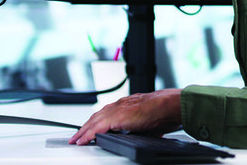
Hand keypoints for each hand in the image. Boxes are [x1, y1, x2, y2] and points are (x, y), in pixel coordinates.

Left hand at [68, 89, 182, 145]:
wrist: (170, 105)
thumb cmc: (165, 111)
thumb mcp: (150, 120)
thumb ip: (143, 126)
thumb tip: (146, 133)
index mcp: (127, 105)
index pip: (106, 113)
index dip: (96, 122)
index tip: (89, 129)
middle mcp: (119, 105)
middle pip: (96, 116)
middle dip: (85, 127)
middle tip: (76, 136)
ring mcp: (117, 110)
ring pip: (93, 121)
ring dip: (83, 131)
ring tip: (76, 140)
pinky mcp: (117, 118)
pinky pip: (97, 128)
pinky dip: (88, 135)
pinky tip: (83, 141)